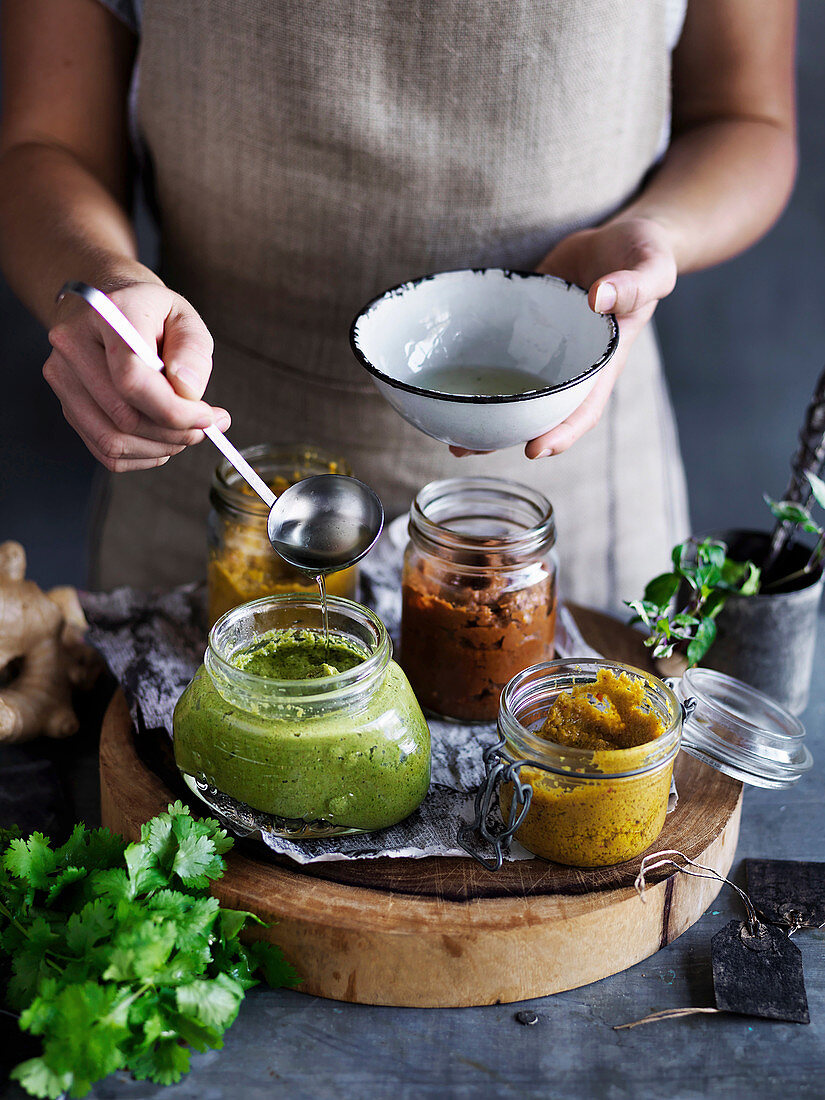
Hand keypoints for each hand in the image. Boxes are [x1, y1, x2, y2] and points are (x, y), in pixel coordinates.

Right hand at [45, 282, 229, 471]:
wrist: (109, 306)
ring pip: (112, 440)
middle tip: (205, 426)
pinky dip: (141, 454)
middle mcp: (73, 344)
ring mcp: (62, 377)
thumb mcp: (184, 318)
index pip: (132, 379)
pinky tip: (161, 438)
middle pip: (124, 416)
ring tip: (185, 432)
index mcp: (107, 314)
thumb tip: (187, 391)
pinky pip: (103, 450)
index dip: (174, 410)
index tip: (207, 417)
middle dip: (175, 433)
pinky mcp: (65, 403)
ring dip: (160, 448)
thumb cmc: (151, 312)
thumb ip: (192, 351)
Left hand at [449, 216, 677, 458]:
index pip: (582, 409)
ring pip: (512, 391)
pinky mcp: (523, 329)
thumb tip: (598, 298)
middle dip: (505, 435)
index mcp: (601, 363)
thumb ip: (633, 286)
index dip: (561, 434)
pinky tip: (448, 382)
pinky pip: (498, 354)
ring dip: (484, 414)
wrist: (619, 239)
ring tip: (449, 433)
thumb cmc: (644, 256)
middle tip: (467, 448)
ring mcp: (543, 350)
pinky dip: (477, 372)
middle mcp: (569, 364)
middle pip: (537, 413)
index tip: (534, 450)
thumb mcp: (652, 268)